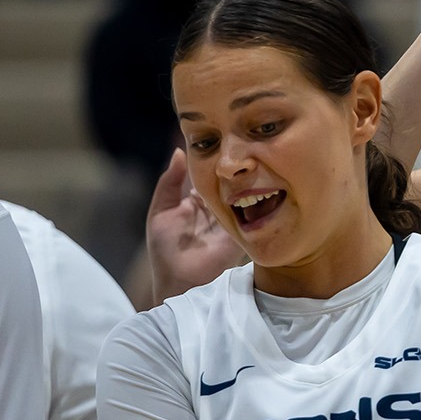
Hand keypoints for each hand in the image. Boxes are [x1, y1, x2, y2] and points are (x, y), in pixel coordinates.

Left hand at [146, 148, 245, 304]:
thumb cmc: (165, 249)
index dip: (217, 160)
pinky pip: (253, 214)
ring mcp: (233, 219)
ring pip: (244, 195)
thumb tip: (179, 152)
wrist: (179, 280)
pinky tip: (260, 185)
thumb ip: (169, 182)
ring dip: (249, 182)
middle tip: (245, 145)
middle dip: (235, 168)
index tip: (225, 138)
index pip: (211, 175)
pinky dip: (257, 202)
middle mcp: (218, 207)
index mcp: (198, 201)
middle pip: (230, 183)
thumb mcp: (160, 211)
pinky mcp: (244, 232)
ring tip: (255, 161)